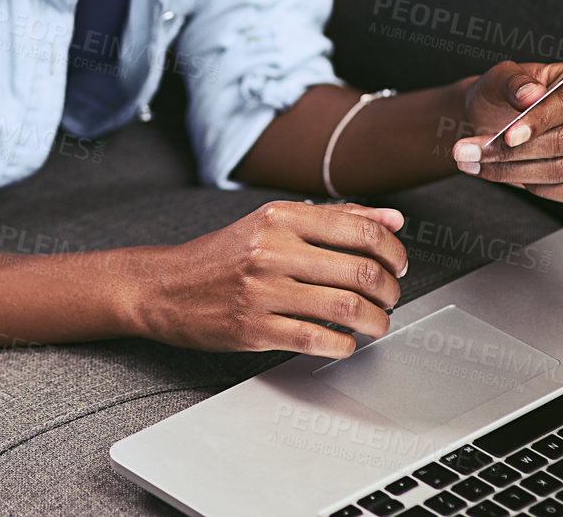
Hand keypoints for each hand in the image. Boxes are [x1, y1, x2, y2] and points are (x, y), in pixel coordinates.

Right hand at [128, 201, 408, 358]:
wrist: (164, 286)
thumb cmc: (222, 256)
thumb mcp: (273, 223)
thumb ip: (334, 218)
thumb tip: (392, 219)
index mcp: (280, 217)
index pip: (360, 228)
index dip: (393, 251)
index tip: (397, 265)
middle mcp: (271, 250)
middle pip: (361, 270)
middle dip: (389, 290)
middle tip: (389, 297)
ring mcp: (262, 291)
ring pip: (347, 308)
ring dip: (376, 322)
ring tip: (375, 323)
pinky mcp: (254, 329)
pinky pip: (318, 340)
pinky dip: (344, 345)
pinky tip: (344, 342)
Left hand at [451, 56, 562, 203]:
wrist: (498, 118)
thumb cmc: (506, 94)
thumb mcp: (500, 78)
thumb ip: (513, 81)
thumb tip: (530, 94)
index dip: (537, 121)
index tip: (508, 135)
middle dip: (514, 151)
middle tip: (472, 152)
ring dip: (515, 170)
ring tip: (477, 163)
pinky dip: (540, 188)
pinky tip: (514, 176)